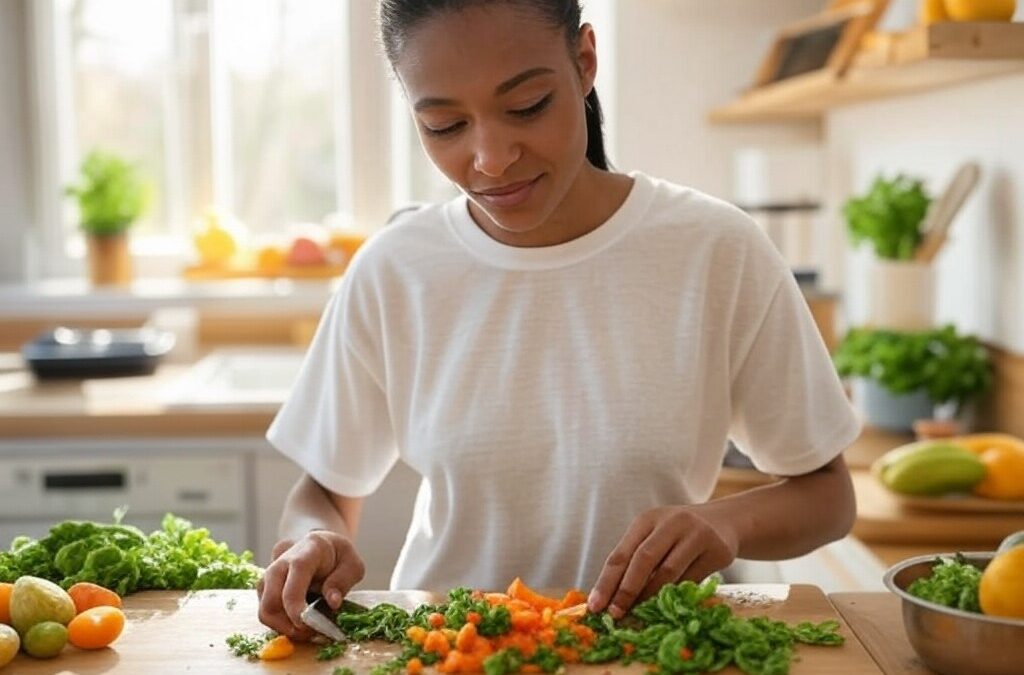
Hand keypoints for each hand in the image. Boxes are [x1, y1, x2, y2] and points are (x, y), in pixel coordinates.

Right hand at [256, 530, 364, 639]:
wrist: (318, 543)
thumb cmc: (337, 555)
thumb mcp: (352, 563)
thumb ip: (343, 580)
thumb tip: (332, 602)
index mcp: (304, 555)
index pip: (292, 583)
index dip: (294, 607)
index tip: (305, 624)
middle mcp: (280, 565)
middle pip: (270, 602)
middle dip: (288, 625)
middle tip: (310, 633)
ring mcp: (268, 577)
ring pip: (265, 612)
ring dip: (284, 628)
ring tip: (307, 630)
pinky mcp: (264, 589)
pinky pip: (266, 613)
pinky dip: (280, 624)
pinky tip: (299, 623)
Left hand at [587, 505, 738, 618]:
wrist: (723, 521)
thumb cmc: (677, 534)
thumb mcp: (654, 537)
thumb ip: (634, 561)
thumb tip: (610, 599)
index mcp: (647, 520)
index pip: (621, 553)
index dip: (606, 582)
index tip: (595, 606)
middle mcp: (671, 523)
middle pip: (643, 559)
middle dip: (626, 590)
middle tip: (615, 614)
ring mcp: (696, 534)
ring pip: (668, 572)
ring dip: (651, 596)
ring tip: (638, 612)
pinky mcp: (716, 550)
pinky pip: (691, 579)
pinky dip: (675, 594)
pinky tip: (666, 605)